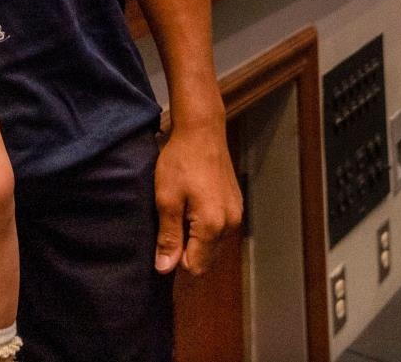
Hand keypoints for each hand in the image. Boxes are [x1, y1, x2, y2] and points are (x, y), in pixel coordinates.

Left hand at [153, 113, 241, 275]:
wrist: (202, 131)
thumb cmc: (180, 162)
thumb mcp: (166, 199)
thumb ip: (168, 237)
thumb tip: (165, 269)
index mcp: (212, 226)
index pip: (196, 267)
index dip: (176, 258)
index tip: (165, 236)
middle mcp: (230, 224)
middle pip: (206, 258)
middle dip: (187, 249)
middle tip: (171, 221)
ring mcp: (236, 214)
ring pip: (213, 244)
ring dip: (196, 237)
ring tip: (181, 210)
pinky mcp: (236, 204)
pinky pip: (220, 229)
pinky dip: (205, 225)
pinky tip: (193, 204)